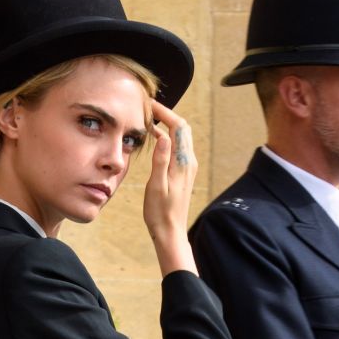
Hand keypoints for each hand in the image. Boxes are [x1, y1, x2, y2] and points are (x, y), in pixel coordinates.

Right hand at [143, 98, 198, 277]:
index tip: (150, 105)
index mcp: (183, 163)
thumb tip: (163, 136)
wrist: (170, 233)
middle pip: (183, 128)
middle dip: (167, 114)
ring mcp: (188, 167)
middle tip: (149, 108)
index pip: (178, 127)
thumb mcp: (156, 186)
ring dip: (168, 124)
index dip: (165, 112)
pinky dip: (168, 137)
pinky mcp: (184, 173)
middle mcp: (189, 162)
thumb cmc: (160, 213)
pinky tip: (156, 138)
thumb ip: (161, 160)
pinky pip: (178, 147)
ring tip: (150, 119)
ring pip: (181, 137)